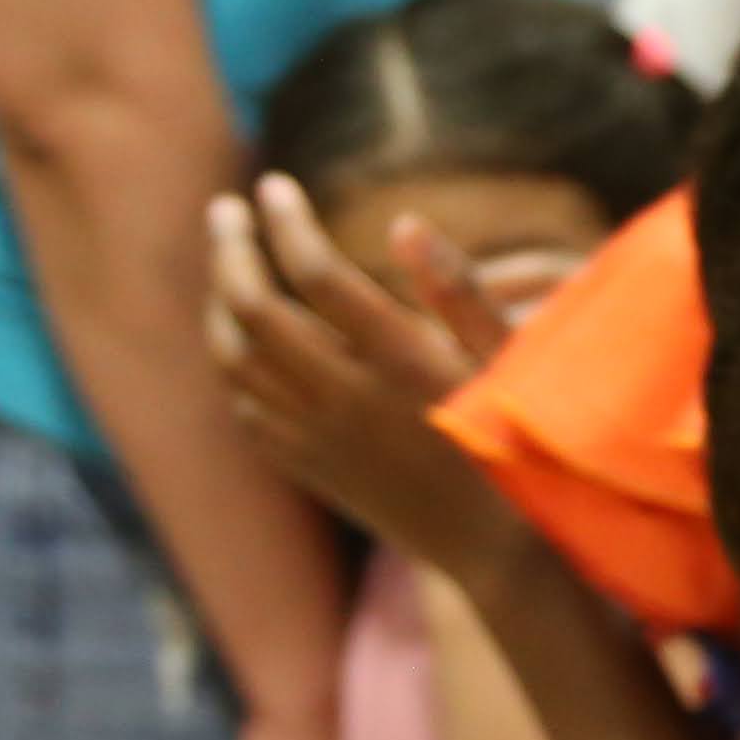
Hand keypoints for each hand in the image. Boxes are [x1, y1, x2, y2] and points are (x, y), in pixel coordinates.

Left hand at [206, 178, 522, 576]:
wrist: (502, 555)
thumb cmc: (521, 445)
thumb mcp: (511, 363)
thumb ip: (459, 290)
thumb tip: (403, 219)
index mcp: (401, 364)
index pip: (316, 273)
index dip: (286, 223)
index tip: (274, 185)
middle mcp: (347, 400)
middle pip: (252, 308)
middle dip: (230, 248)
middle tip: (226, 209)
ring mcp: (319, 439)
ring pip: (232, 358)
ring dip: (217, 302)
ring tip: (226, 265)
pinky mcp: (310, 469)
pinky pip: (243, 407)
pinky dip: (232, 363)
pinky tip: (244, 340)